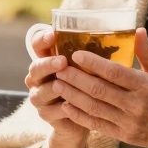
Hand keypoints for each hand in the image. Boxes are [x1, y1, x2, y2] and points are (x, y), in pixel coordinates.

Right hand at [24, 28, 88, 143]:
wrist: (82, 114)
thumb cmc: (87, 82)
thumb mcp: (88, 65)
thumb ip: (90, 52)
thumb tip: (112, 33)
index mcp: (46, 59)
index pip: (37, 45)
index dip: (42, 39)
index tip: (52, 35)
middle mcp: (37, 78)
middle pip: (35, 68)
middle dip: (48, 64)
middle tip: (62, 61)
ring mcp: (39, 97)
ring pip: (41, 92)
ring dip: (52, 88)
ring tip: (62, 85)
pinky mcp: (46, 114)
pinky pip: (51, 111)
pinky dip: (61, 109)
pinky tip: (69, 106)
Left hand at [53, 28, 147, 147]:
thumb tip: (138, 30)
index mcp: (147, 86)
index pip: (115, 72)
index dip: (94, 63)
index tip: (76, 54)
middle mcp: (136, 105)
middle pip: (100, 90)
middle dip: (76, 78)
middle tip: (59, 68)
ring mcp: (128, 122)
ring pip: (94, 107)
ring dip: (73, 95)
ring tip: (57, 84)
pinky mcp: (123, 135)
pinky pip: (96, 124)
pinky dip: (79, 115)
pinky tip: (66, 105)